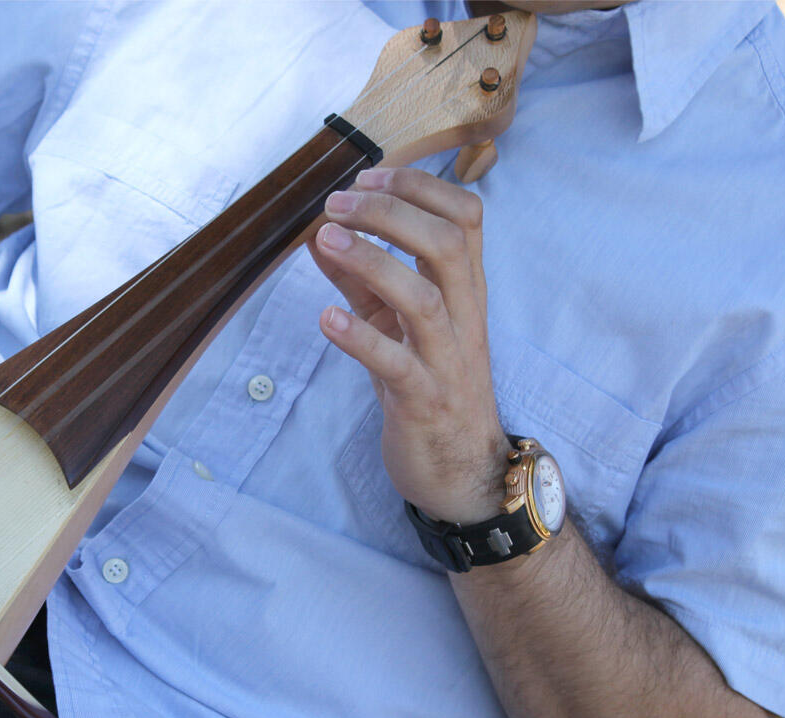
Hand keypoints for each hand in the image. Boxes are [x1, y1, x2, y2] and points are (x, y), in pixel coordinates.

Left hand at [308, 166, 507, 523]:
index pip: (464, 218)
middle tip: (336, 203)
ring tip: (324, 239)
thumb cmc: (430, 388)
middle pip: (445, 244)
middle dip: (391, 213)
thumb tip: (320, 236)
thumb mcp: (395, 326)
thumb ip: (362, 281)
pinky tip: (326, 318)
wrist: (463, 472)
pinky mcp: (425, 402)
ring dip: (372, 263)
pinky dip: (361, 339)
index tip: (368, 178)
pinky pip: (398, 364)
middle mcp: (464, 318)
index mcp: (464, 291)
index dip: (419, 188)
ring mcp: (447, 360)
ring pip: (424, 298)